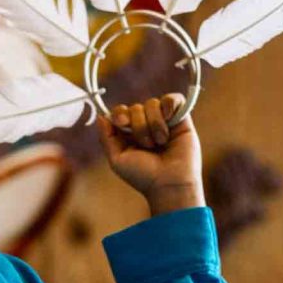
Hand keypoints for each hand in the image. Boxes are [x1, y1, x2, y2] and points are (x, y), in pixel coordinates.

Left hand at [98, 94, 204, 214]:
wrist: (170, 183)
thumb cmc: (144, 175)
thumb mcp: (117, 159)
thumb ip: (107, 137)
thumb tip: (100, 116)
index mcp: (129, 133)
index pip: (120, 111)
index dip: (120, 113)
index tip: (122, 122)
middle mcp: (146, 125)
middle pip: (135, 107)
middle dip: (138, 126)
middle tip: (147, 145)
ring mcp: (164, 121)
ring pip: (153, 103)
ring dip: (154, 124)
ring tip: (161, 142)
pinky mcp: (181, 119)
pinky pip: (174, 99)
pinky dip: (170, 106)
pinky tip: (170, 120)